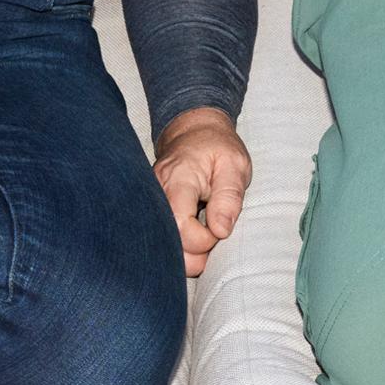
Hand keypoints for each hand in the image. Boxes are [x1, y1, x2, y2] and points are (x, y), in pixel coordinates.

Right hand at [153, 106, 251, 276]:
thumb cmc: (216, 147)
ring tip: (203, 232)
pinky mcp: (151, 210)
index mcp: (178, 179)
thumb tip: (221, 230)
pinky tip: (191, 232)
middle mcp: (156, 193)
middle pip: (165, 243)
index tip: (220, 228)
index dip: (204, 239)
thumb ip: (229, 197)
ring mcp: (150, 202)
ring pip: (159, 245)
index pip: (180, 227)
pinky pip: (160, 237)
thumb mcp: (235, 165)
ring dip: (185, 250)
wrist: (194, 131)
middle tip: (213, 234)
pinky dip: (177, 242)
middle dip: (193, 253)